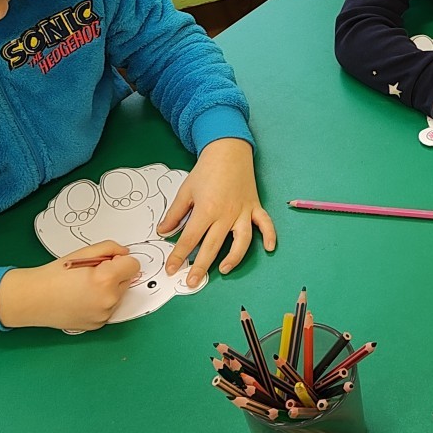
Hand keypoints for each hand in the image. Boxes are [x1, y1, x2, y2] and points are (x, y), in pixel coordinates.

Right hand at [0, 240, 140, 330]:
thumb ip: (110, 249)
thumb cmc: (54, 275)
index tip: (108, 262)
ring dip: (108, 290)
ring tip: (83, 288)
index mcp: (106, 279)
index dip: (120, 261)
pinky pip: (108, 309)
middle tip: (91, 275)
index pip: (133, 265)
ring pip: (118, 295)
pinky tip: (82, 300)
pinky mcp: (98, 325)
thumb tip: (125, 254)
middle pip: (127, 280)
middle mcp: (108, 299)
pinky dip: (100, 303)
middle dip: (115, 275)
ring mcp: (104, 314)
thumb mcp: (82, 253)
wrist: (33, 299)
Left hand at [158, 138, 276, 287]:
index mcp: (206, 210)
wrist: (228, 150)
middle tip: (191, 282)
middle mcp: (225, 214)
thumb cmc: (206, 170)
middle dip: (200, 266)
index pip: (189, 239)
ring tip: (223, 270)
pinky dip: (269, 236)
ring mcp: (243, 212)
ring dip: (233, 257)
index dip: (179, 256)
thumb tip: (163, 232)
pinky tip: (269, 248)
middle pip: (212, 246)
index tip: (171, 269)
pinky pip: (265, 223)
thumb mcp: (186, 191)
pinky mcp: (254, 207)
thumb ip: (175, 214)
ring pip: (241, 240)